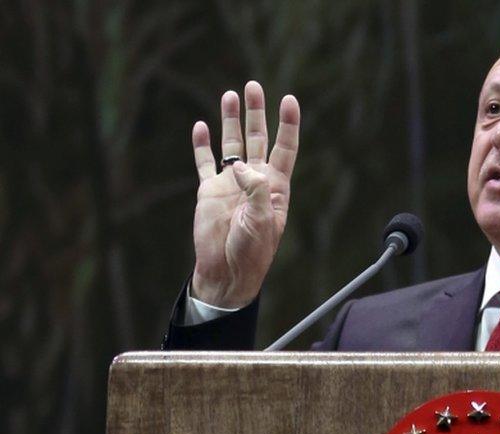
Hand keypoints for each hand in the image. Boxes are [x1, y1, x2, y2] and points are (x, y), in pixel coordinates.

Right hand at [189, 81, 299, 307]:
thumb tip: (241, 166)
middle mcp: (254, 180)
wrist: (226, 271)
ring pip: (232, 144)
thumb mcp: (261, 222)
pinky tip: (201, 126)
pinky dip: (202, 145)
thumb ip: (256, 191)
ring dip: (230, 120)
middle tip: (253, 86)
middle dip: (256, 113)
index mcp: (274, 187)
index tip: (288, 100)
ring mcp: (231, 184)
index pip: (284, 148)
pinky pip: (205, 162)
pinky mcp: (209, 191)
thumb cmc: (251, 252)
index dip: (287, 125)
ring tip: (230, 95)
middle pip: (257, 139)